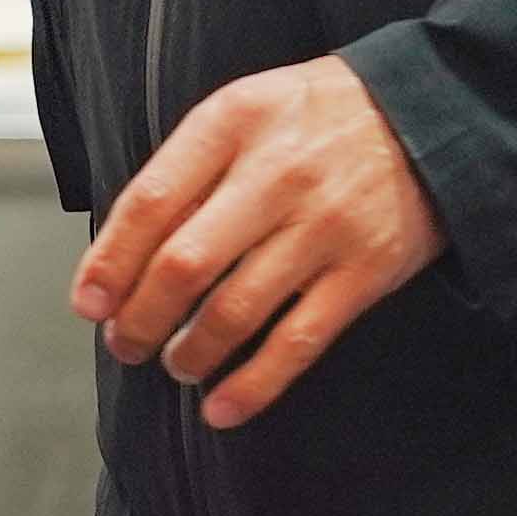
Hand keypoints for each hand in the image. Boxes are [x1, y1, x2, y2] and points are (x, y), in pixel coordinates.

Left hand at [73, 53, 444, 429]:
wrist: (429, 115)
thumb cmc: (315, 115)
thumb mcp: (244, 108)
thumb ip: (189, 166)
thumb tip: (126, 247)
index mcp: (232, 124)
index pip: (151, 202)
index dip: (110, 261)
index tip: (87, 303)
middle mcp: (274, 175)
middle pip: (185, 264)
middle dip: (140, 317)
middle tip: (123, 343)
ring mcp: (322, 228)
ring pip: (235, 310)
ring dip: (190, 352)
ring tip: (174, 364)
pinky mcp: (364, 274)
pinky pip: (298, 341)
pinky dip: (254, 384)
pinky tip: (222, 407)